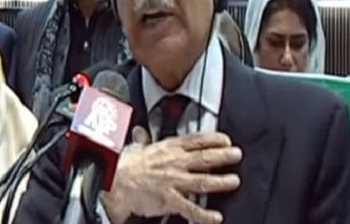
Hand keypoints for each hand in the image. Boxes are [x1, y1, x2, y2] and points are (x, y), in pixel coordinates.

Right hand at [101, 131, 242, 223]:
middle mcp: (175, 163)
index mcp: (169, 148)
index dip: (214, 139)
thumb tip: (141, 134)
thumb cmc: (123, 165)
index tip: (226, 140)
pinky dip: (204, 215)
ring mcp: (173, 182)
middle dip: (223, 156)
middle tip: (237, 155)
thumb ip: (144, 140)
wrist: (112, 182)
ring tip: (234, 181)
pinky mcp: (169, 200)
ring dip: (220, 182)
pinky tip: (216, 217)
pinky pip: (190, 208)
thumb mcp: (136, 147)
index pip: (197, 139)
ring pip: (202, 181)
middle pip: (205, 157)